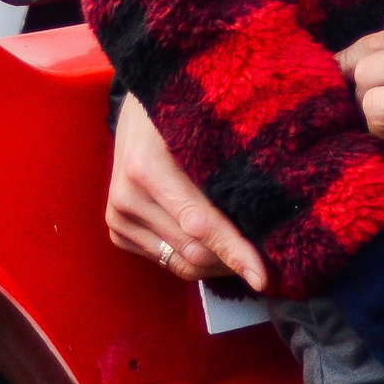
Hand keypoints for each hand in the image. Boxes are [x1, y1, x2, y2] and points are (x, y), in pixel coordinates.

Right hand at [106, 93, 268, 290]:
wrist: (138, 107)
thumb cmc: (181, 110)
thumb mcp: (205, 128)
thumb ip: (226, 171)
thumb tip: (265, 218)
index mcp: (147, 169)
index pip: (200, 225)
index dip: (234, 252)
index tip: (263, 276)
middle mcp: (126, 198)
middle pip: (191, 252)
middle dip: (232, 261)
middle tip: (266, 257)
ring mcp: (118, 217)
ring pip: (179, 262)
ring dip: (215, 262)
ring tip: (243, 250)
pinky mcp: (117, 229)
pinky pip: (165, 260)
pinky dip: (193, 256)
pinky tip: (212, 240)